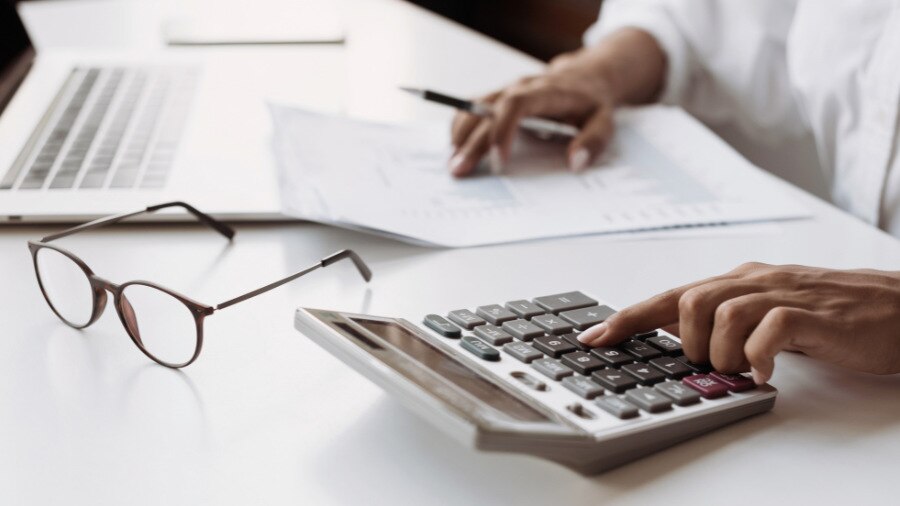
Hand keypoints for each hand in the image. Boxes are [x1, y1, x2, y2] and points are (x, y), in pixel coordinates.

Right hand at [448, 57, 616, 176]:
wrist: (586, 77)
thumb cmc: (592, 103)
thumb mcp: (605, 121)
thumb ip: (593, 141)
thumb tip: (575, 162)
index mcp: (546, 92)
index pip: (516, 105)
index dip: (502, 130)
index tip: (498, 160)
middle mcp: (521, 87)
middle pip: (487, 111)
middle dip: (472, 143)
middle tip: (459, 170)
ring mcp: (507, 90)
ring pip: (474, 105)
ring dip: (460, 133)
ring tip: (452, 163)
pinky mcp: (499, 96)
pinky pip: (472, 106)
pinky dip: (461, 125)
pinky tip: (456, 147)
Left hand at [577, 262, 899, 383]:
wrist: (895, 306)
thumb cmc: (828, 314)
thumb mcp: (766, 315)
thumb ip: (725, 324)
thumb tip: (680, 347)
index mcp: (736, 281)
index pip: (670, 296)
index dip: (628, 318)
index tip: (594, 338)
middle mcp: (752, 281)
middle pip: (687, 299)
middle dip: (685, 343)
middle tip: (708, 365)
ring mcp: (782, 293)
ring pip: (720, 312)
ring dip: (720, 352)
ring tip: (740, 369)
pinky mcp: (811, 313)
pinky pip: (769, 328)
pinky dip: (758, 355)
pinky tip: (764, 371)